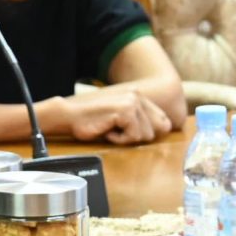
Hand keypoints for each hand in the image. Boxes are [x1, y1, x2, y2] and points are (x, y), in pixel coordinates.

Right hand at [55, 85, 174, 145]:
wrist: (69, 116)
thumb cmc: (92, 122)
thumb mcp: (120, 120)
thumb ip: (140, 121)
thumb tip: (166, 129)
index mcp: (138, 96)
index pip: (164, 120)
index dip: (153, 133)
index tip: (134, 135)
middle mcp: (137, 96)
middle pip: (157, 130)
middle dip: (137, 137)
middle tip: (118, 132)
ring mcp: (132, 102)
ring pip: (145, 135)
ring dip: (127, 138)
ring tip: (110, 130)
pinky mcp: (125, 111)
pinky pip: (133, 136)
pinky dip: (119, 140)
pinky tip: (107, 131)